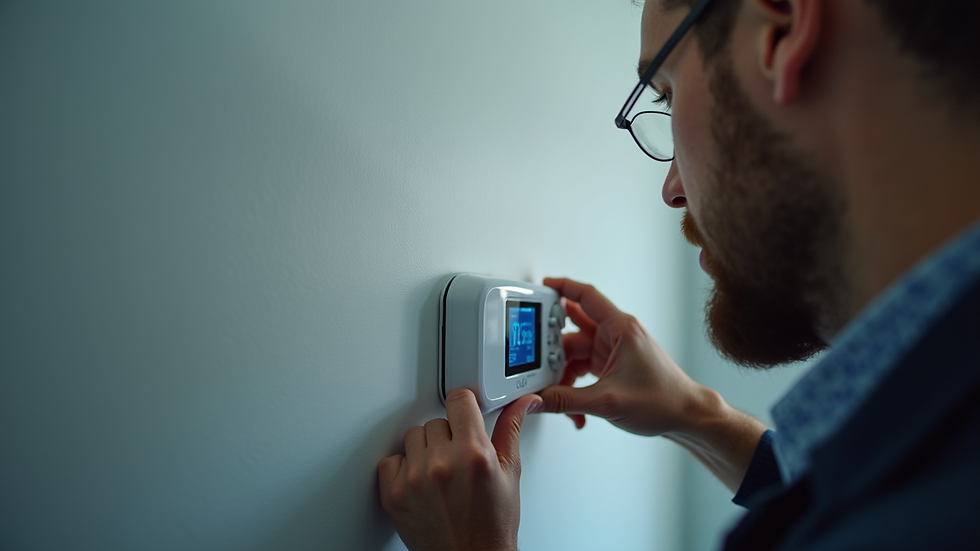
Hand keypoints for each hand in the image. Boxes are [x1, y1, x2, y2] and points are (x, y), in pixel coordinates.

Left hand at [377, 388, 542, 550]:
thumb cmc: (493, 525)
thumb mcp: (510, 473)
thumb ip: (511, 430)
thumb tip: (523, 403)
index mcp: (474, 453)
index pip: (459, 400)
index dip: (464, 407)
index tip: (465, 415)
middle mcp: (442, 463)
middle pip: (436, 421)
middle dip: (448, 436)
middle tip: (459, 459)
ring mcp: (414, 479)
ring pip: (413, 437)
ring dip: (425, 450)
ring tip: (441, 472)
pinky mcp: (393, 494)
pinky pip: (390, 461)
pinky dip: (402, 469)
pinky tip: (421, 483)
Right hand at [540, 277, 704, 434]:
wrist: (686, 416)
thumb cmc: (665, 400)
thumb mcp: (607, 401)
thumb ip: (566, 400)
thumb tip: (537, 398)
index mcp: (621, 329)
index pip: (586, 297)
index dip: (562, 288)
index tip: (543, 287)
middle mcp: (616, 336)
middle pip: (573, 330)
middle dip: (552, 346)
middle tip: (534, 357)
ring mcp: (613, 352)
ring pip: (575, 353)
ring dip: (563, 374)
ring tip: (557, 393)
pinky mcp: (612, 367)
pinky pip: (582, 369)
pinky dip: (574, 386)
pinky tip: (575, 407)